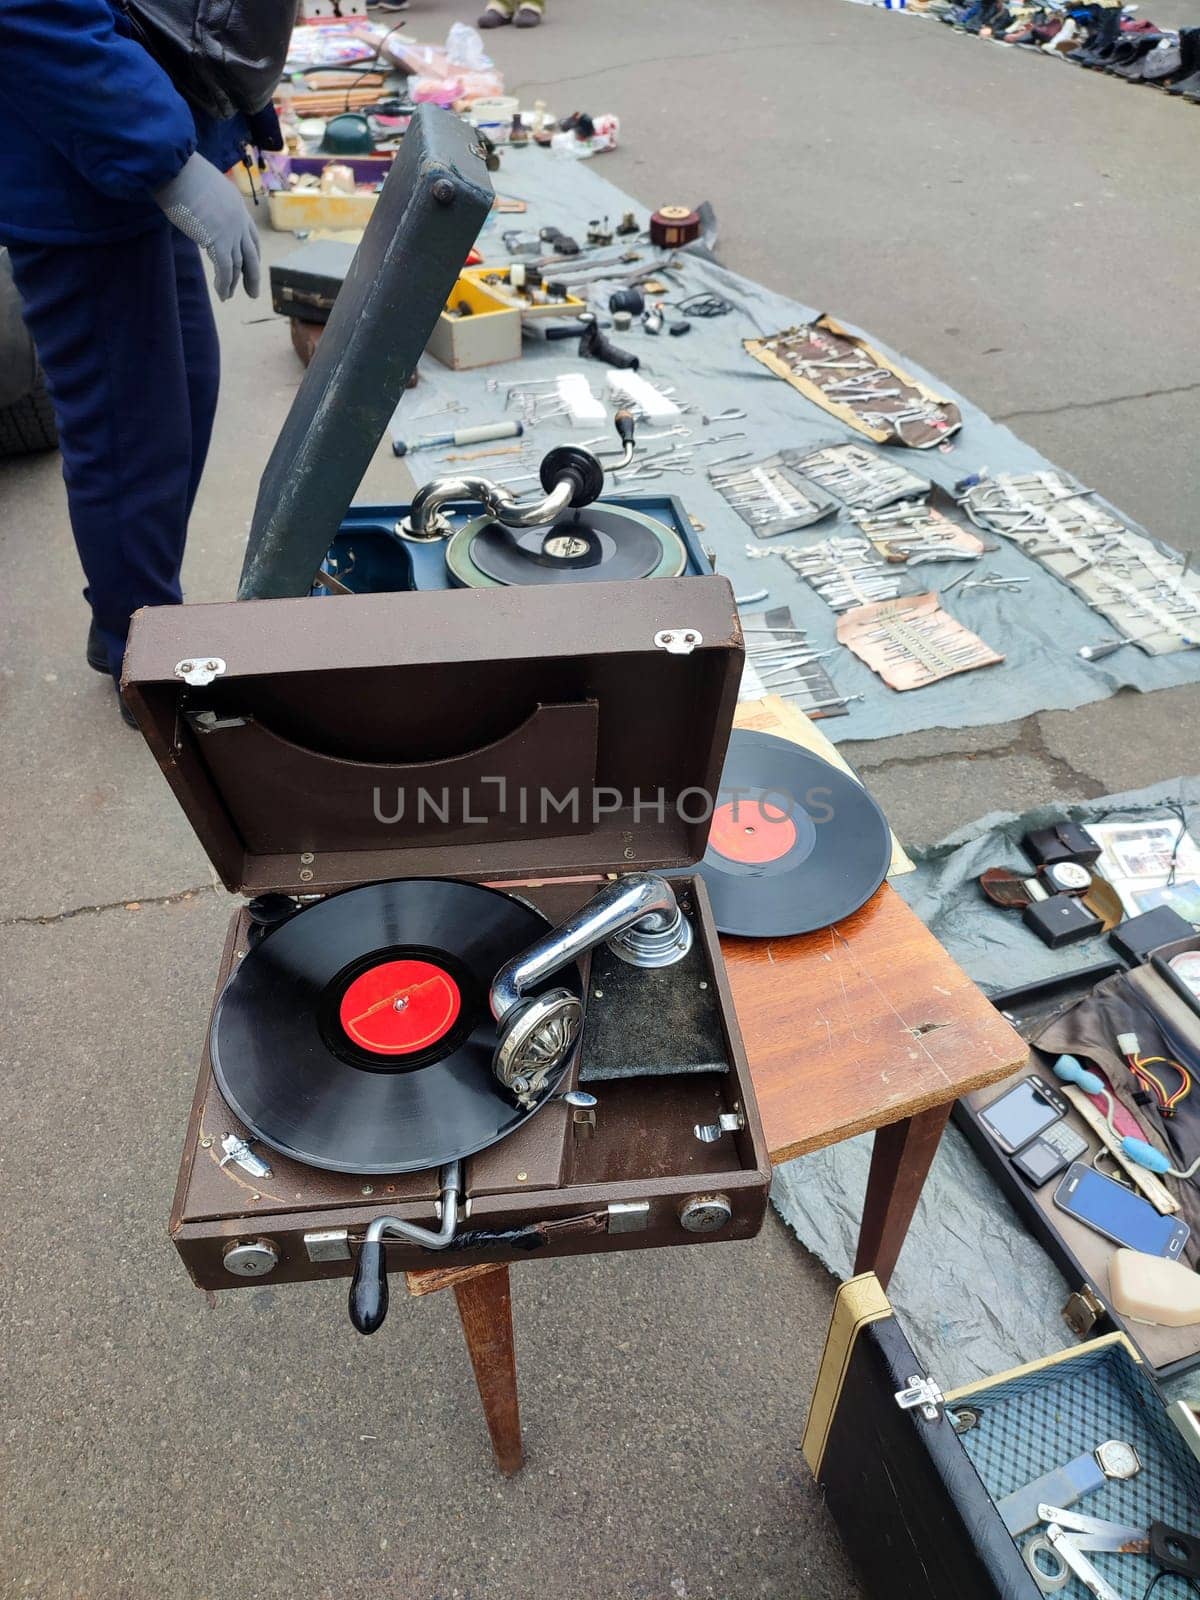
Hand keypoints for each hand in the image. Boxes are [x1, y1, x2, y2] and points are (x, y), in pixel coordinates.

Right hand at [153, 152, 260, 300]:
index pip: (250, 233)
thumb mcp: (202, 186)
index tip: (252, 263)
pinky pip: (225, 269)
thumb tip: (194, 207)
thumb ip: (205, 200)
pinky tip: (222, 295)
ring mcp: (231, 232)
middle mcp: (239, 220)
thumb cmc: (179, 171)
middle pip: (251, 253)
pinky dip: (224, 284)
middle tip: (253, 291)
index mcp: (236, 204)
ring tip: (229, 296)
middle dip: (252, 274)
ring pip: (239, 264)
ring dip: (234, 283)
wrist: (176, 169)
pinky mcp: (218, 241)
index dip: (251, 250)